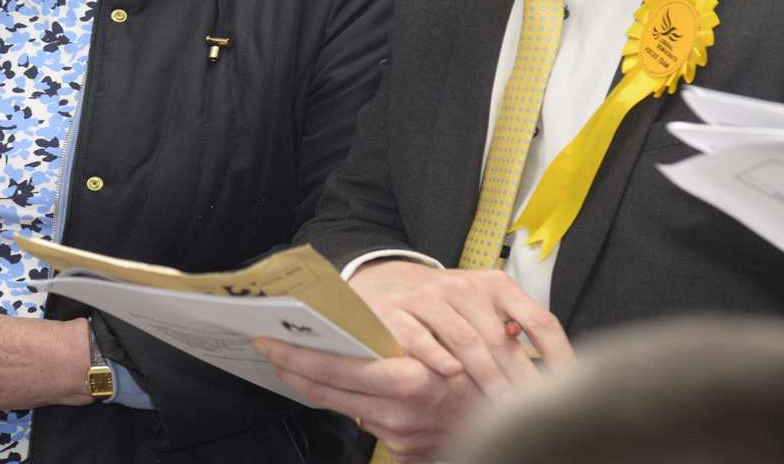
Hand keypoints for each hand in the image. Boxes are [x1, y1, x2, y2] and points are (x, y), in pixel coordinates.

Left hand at [255, 338, 483, 462]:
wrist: (517, 426)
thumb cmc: (483, 377)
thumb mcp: (445, 351)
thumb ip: (400, 346)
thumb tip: (350, 332)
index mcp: (407, 384)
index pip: (333, 369)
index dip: (296, 356)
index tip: (269, 341)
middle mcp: (397, 415)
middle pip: (325, 391)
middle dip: (291, 368)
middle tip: (266, 348)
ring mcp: (398, 436)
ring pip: (338, 406)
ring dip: (311, 384)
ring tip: (288, 363)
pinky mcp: (403, 451)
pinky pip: (362, 420)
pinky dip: (343, 401)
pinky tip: (326, 384)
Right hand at [349, 260, 570, 395]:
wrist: (384, 281)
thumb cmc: (442, 303)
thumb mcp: (481, 306)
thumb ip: (512, 330)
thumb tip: (554, 373)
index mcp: (495, 285)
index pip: (539, 322)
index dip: (559, 357)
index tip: (569, 387)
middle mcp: (465, 288)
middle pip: (503, 342)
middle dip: (521, 383)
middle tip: (533, 411)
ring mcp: (429, 298)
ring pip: (468, 344)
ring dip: (486, 381)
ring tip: (499, 411)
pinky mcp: (397, 311)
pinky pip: (423, 341)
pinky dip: (439, 362)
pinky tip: (451, 378)